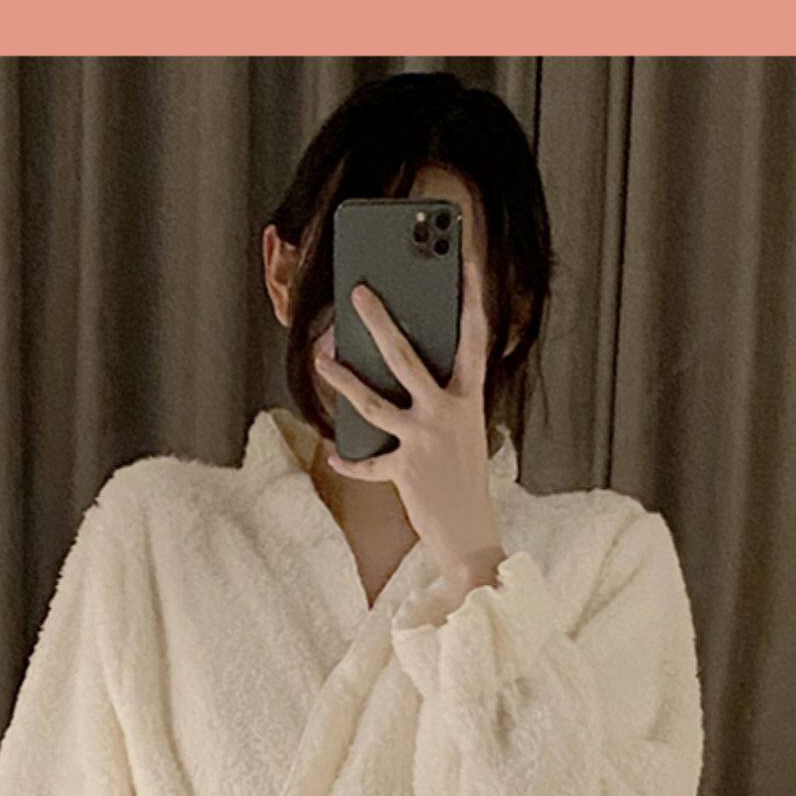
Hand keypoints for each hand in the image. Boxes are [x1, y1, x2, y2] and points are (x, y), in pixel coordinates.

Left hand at [313, 240, 506, 597]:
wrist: (472, 538)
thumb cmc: (463, 479)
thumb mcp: (462, 430)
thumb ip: (440, 398)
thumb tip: (397, 365)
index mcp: (469, 398)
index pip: (474, 337)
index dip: (471, 295)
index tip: (463, 257)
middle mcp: (447, 414)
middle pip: (407, 358)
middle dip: (381, 321)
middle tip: (358, 291)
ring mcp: (424, 442)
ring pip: (375, 403)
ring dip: (343, 380)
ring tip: (321, 358)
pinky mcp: (404, 472)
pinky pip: (368, 462)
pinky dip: (350, 459)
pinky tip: (333, 452)